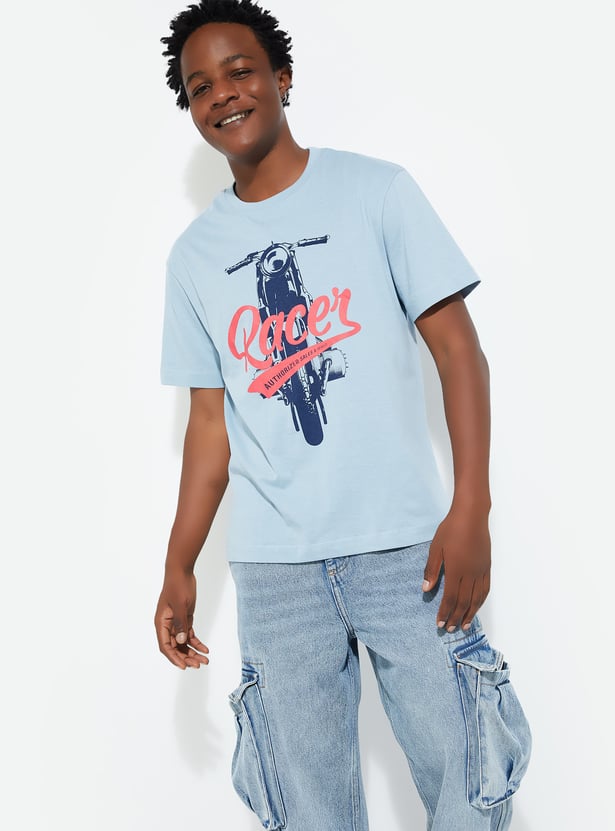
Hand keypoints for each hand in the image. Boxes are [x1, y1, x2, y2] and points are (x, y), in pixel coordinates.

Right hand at [154, 570, 208, 668]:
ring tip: (204, 660)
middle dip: (186, 657)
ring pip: (182, 643)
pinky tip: (205, 649)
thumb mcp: (180, 605)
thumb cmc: (178, 586)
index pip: (165, 645)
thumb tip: (180, 642)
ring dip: (192, 652)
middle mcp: (166, 625)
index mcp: (161, 623)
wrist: (182, 571)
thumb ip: (180, 624)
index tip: (184, 666)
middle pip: (174, 647)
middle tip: (198, 664)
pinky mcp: (184, 619)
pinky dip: (196, 642)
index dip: (173, 657)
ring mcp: (175, 623)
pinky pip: (189, 635)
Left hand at [422, 508, 490, 631]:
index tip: (440, 623)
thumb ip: (432, 569)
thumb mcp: (436, 548)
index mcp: (456, 570)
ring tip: (465, 626)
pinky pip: (485, 589)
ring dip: (470, 614)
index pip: (450, 598)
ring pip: (476, 599)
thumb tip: (426, 589)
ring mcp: (481, 571)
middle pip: (464, 602)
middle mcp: (470, 574)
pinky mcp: (487, 567)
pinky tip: (476, 607)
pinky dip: (480, 601)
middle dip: (456, 617)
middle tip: (450, 629)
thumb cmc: (451, 529)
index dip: (445, 612)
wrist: (472, 516)